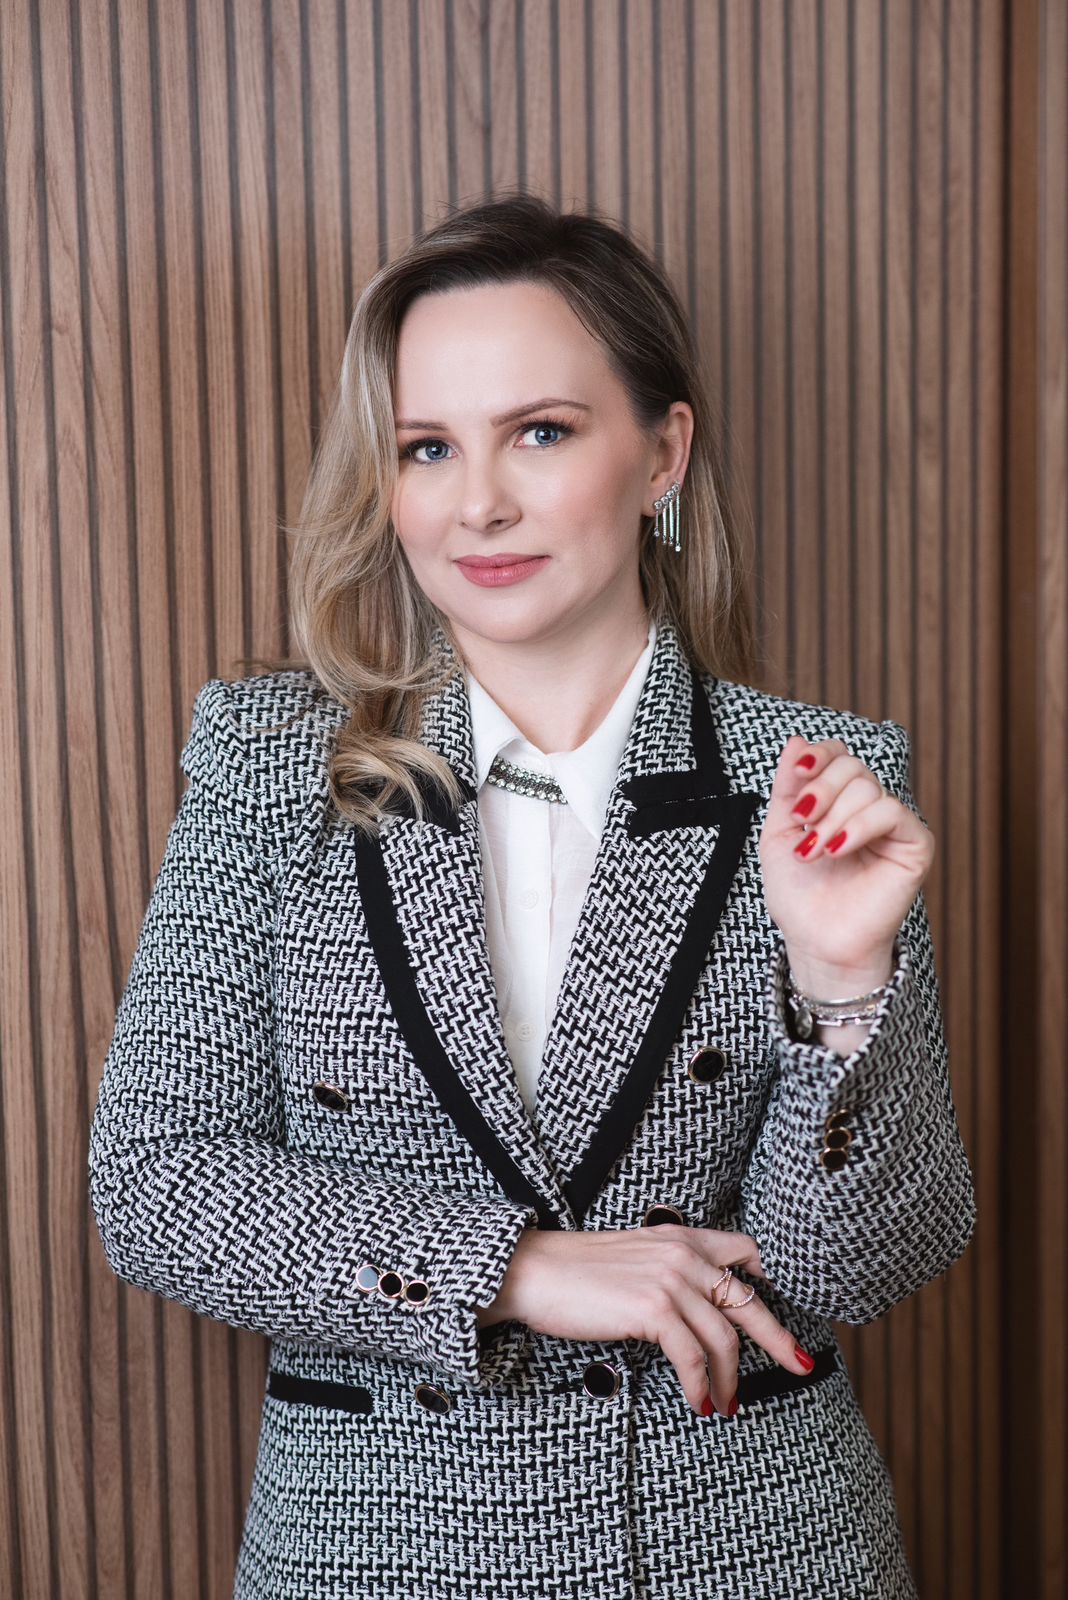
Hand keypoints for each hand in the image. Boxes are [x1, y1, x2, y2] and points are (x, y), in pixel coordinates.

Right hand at [475, 1225, 814, 1416]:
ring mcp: (670, 1279)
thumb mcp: (635, 1258)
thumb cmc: (577, 1272)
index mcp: (680, 1236)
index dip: (773, 1281)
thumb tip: (698, 1311)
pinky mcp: (652, 1308)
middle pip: (748, 1299)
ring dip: (729, 1378)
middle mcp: (682, 1253)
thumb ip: (670, 1271)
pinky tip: (699, 1403)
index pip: (746, 1250)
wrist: (534, 1271)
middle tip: (800, 1365)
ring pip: (723, 1337)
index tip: (786, 1310)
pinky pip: (692, 1357)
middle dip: (779, 1338)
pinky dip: (701, 1385)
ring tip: (725, 1403)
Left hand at [759, 734, 934, 989]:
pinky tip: (836, 850)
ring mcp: (893, 826)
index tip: (795, 775)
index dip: (818, 757)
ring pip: (868, 788)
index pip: (839, 755)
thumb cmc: (799, 894)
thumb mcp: (780, 831)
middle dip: (820, 790)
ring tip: (814, 851)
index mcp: (839, 802)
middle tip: (802, 823)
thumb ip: (788, 786)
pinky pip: (891, 812)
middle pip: (852, 766)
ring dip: (832, 818)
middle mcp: (869, 809)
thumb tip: (796, 740)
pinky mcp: (914, 845)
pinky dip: (858, 826)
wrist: (814, 940)